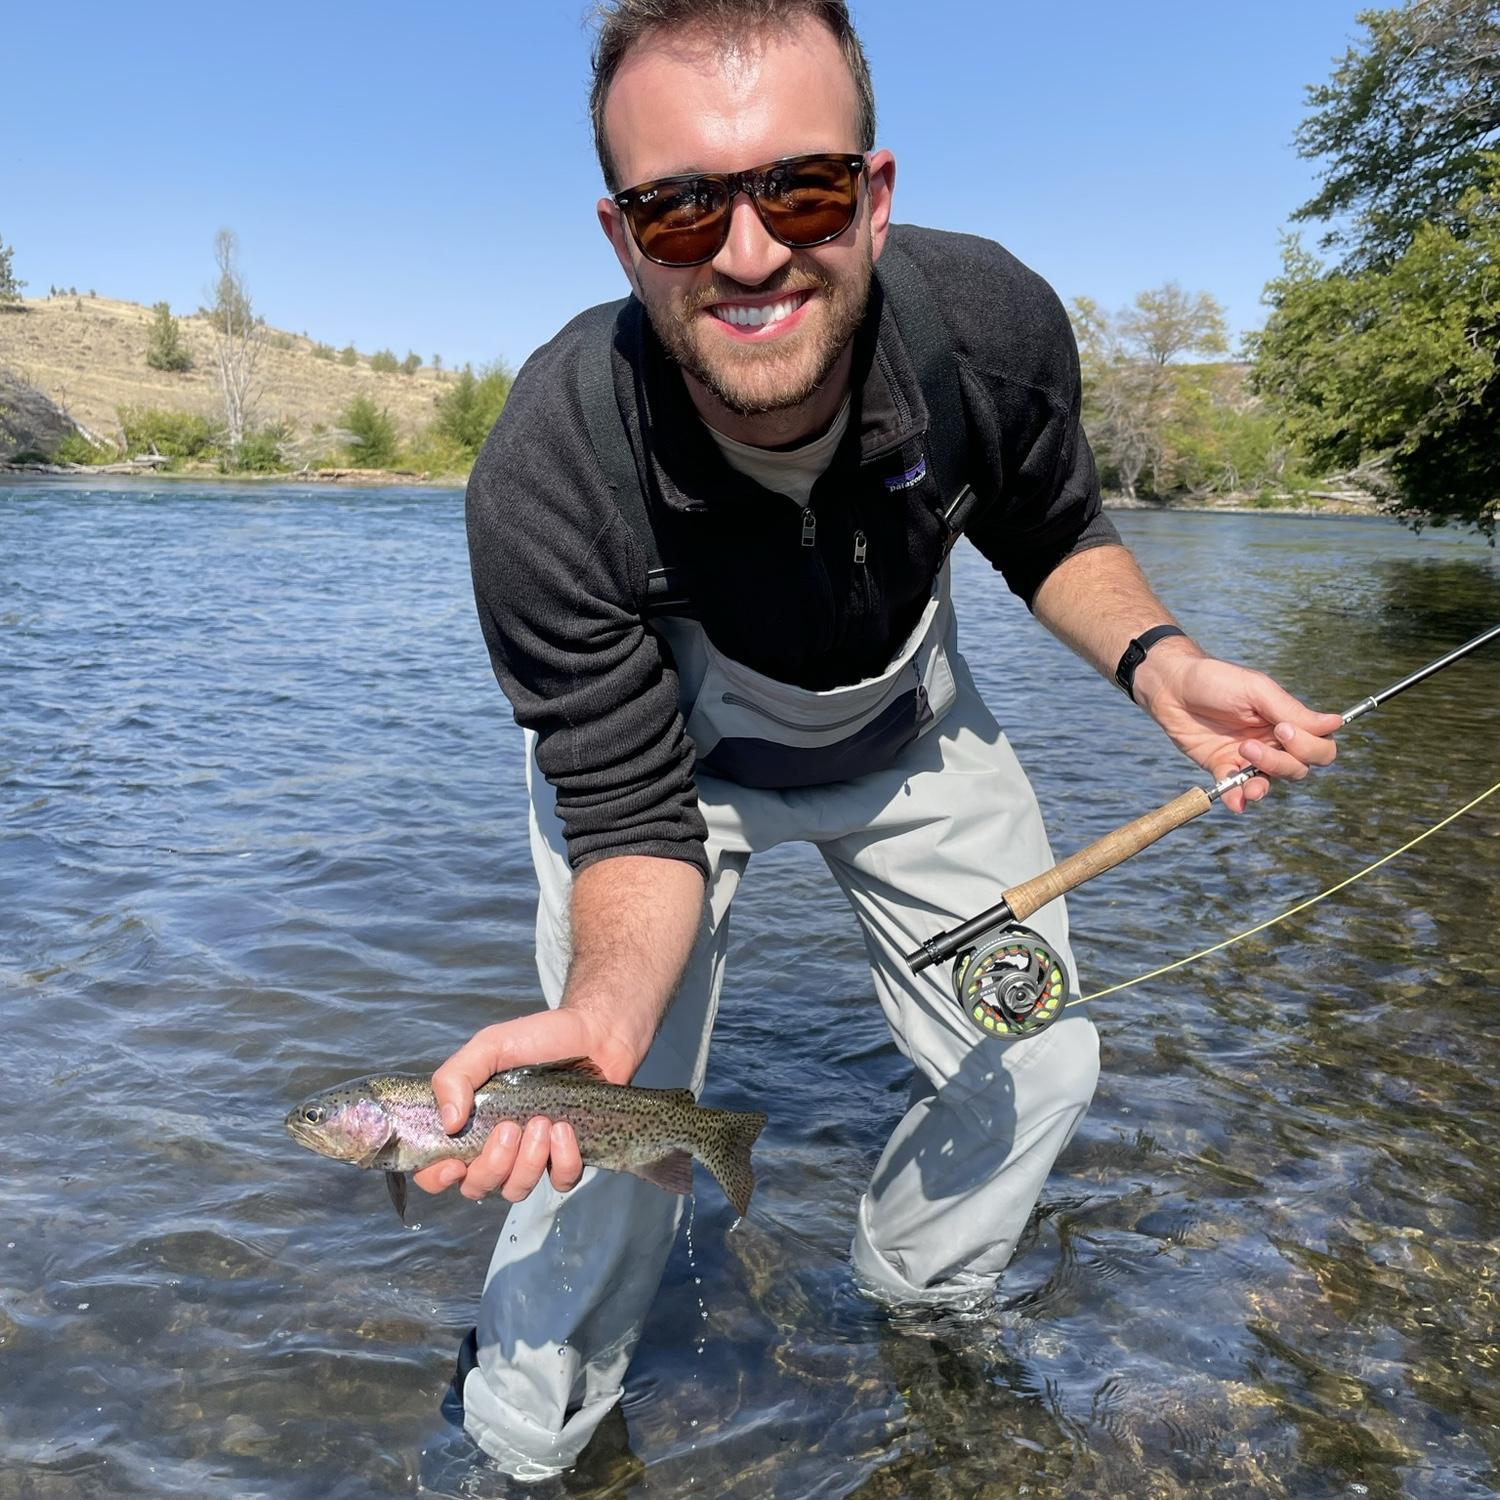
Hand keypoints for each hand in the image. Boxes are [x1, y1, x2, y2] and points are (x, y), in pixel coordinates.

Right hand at [411, 1007, 642, 1204]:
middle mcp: (497, 1146)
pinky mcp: (568, 1157)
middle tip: (510, 1128)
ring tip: (542, 1123)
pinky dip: (562, 1160)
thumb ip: (456, 1076)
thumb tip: (448, 1124)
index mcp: (471, 1123)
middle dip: (491, 1164)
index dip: (437, 1178)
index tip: (455, 1164)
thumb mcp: (489, 1046)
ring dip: (527, 1162)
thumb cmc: (538, 1038)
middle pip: (477, 1187)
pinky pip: (559, 1181)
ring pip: (515, 1189)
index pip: (437, 1170)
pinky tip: (565, 1129)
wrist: (593, 1033)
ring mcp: (532, 1155)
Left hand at [1133, 645, 1340, 812]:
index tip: (1282, 729)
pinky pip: (1236, 791)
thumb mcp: (1257, 690)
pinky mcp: (1222, 767)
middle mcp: (1273, 742)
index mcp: (1287, 721)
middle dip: (1282, 763)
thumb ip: (1292, 711)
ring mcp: (1248, 758)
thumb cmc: (1216, 680)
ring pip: (1271, 783)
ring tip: (1242, 761)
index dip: (1309, 745)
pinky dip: (1237, 798)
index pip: (1320, 746)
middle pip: (1299, 768)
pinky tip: (1235, 800)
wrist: (1171, 686)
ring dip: (1261, 782)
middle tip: (1250, 744)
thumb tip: (1336, 722)